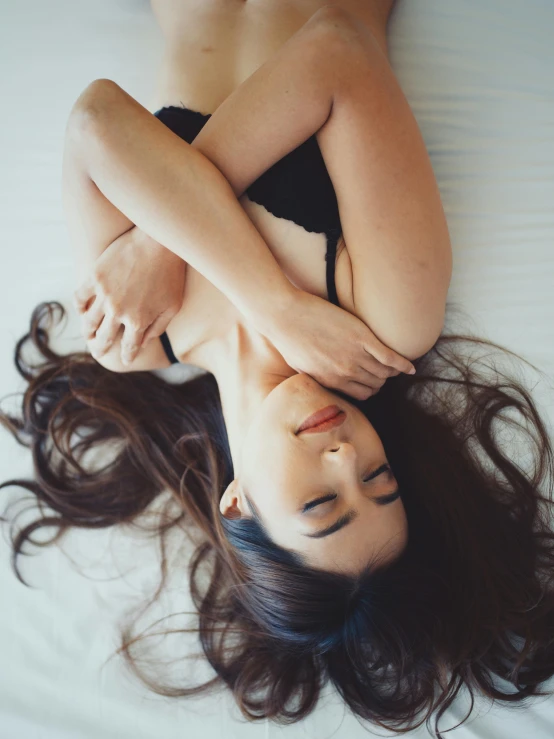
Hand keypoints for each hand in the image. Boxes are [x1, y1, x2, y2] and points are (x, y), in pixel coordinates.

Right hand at [74, 227, 185, 364]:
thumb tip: (144, 343)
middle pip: (104, 338)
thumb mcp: (173, 306)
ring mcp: (104, 294)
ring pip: (88, 321)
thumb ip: (158, 327)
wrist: (158, 243)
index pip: (129, 347)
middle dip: (101, 349)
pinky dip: (79, 307)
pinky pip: (79, 297)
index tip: (125, 360)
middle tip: (98, 352)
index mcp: (138, 321)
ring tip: (88, 335)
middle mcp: (118, 311)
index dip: (127, 356)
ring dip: (87, 331)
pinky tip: (82, 310)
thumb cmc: (172, 274)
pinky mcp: (94, 277)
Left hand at [261, 288, 415, 400]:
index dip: (370, 388)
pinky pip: (390, 357)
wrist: (284, 315)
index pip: (362, 394)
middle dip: (382, 379)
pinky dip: (403, 363)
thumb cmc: (288, 339)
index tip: (374, 382)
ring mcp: (355, 356)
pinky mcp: (362, 338)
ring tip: (398, 365)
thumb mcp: (302, 366)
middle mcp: (345, 373)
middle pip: (376, 384)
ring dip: (393, 370)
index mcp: (331, 382)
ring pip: (385, 372)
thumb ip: (320, 375)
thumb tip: (329, 379)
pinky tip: (410, 365)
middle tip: (386, 370)